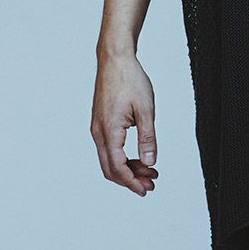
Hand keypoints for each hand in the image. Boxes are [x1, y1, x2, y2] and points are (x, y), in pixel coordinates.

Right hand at [90, 54, 159, 195]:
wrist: (115, 59)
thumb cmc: (130, 79)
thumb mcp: (146, 109)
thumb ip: (148, 138)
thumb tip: (150, 162)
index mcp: (109, 131)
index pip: (118, 167)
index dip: (132, 182)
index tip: (145, 190)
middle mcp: (99, 132)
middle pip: (110, 168)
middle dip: (130, 180)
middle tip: (151, 184)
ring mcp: (98, 127)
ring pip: (109, 159)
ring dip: (127, 169)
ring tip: (149, 171)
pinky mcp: (101, 122)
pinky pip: (109, 148)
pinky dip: (122, 157)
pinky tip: (138, 156)